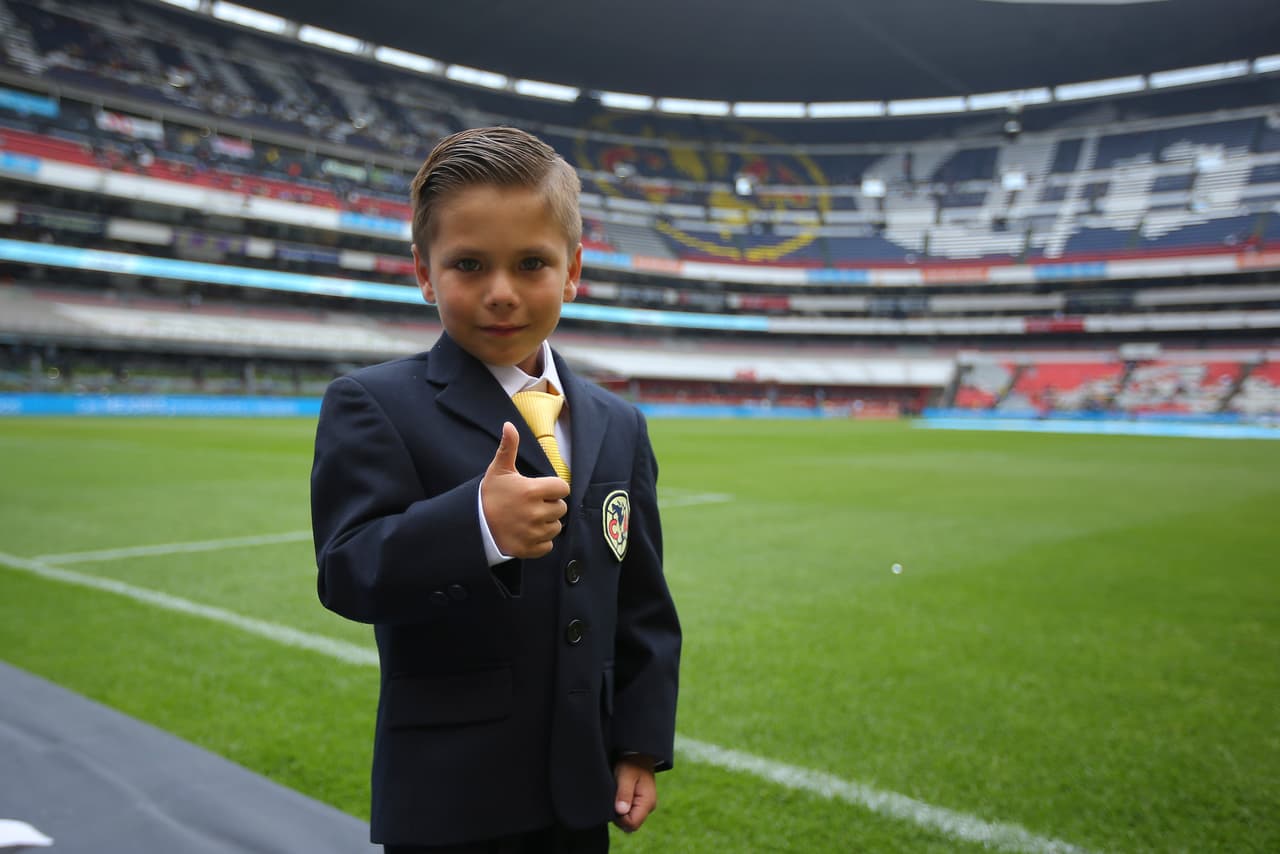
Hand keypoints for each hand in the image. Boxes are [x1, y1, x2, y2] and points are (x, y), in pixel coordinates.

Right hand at [481, 422, 569, 558]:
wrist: (473, 525)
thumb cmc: (489, 495)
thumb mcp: (498, 470)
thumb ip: (508, 447)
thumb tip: (509, 424)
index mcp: (532, 491)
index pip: (562, 488)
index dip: (553, 488)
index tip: (542, 490)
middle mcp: (536, 513)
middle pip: (561, 508)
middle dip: (550, 505)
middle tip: (533, 505)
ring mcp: (533, 533)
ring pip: (556, 527)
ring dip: (547, 523)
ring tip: (529, 518)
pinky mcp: (530, 549)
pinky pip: (548, 545)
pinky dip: (541, 541)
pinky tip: (528, 532)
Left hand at [613, 755, 657, 832]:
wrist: (638, 754)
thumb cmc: (631, 763)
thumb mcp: (626, 776)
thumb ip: (624, 794)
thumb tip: (621, 811)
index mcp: (647, 802)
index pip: (632, 824)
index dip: (619, 819)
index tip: (612, 805)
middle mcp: (648, 807)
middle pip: (631, 825)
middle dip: (619, 817)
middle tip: (613, 799)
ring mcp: (645, 806)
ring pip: (630, 820)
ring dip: (620, 813)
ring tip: (616, 796)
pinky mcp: (640, 803)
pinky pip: (630, 814)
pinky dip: (622, 809)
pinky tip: (618, 798)